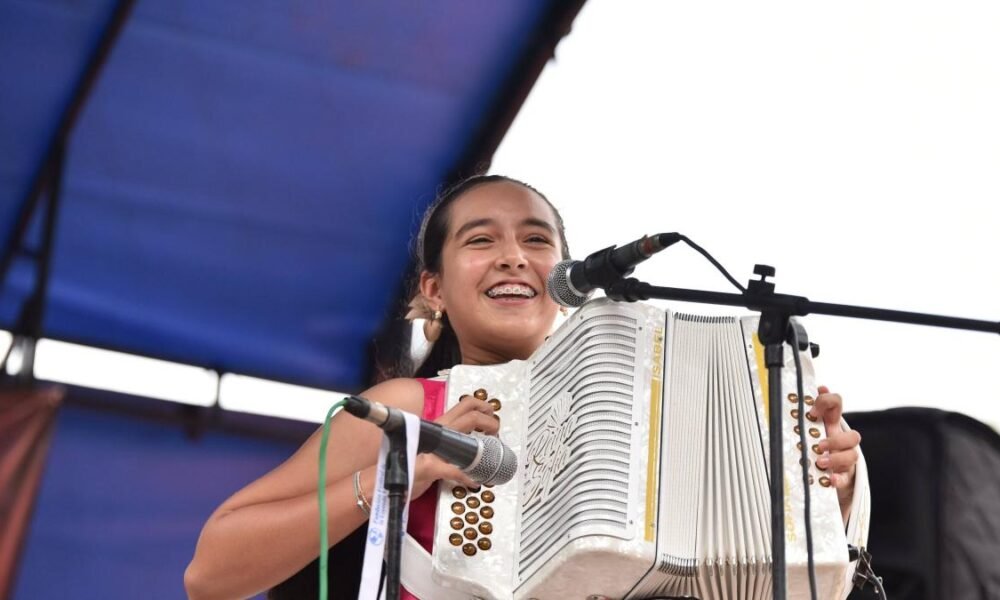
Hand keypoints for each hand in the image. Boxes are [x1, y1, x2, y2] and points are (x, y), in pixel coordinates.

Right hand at [410, 395, 498, 498]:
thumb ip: (447, 448)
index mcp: (439, 426)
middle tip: (495, 431)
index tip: (491, 415)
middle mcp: (438, 431)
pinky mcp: (430, 466)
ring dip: (484, 442)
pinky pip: (455, 471)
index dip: (483, 406)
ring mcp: (434, 447)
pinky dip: (466, 478)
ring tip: (490, 454)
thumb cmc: (404, 465)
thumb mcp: (431, 452)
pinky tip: (472, 483)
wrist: (382, 480)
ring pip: (464, 431)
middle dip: (489, 419)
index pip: (464, 404)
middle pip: (470, 412)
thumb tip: (466, 449)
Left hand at [809, 386, 860, 513]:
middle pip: (853, 435)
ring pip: (852, 455)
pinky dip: (838, 478)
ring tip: (820, 461)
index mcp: (831, 424)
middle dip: (836, 439)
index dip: (827, 402)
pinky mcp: (844, 476)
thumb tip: (809, 389)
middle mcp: (841, 441)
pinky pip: (845, 478)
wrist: (824, 474)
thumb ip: (806, 412)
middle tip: (818, 445)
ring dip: (836, 458)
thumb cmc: (816, 447)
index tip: (813, 411)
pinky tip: (830, 478)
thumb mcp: (808, 428)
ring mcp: (844, 458)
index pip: (836, 404)